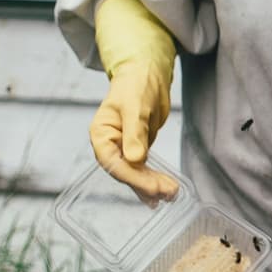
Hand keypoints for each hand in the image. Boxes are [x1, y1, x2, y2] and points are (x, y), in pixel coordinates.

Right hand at [89, 63, 178, 203]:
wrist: (146, 75)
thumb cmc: (136, 85)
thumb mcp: (136, 106)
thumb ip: (134, 132)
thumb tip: (135, 159)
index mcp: (101, 133)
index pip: (113, 162)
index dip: (132, 177)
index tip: (152, 187)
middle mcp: (109, 144)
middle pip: (125, 171)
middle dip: (146, 183)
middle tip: (167, 193)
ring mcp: (122, 148)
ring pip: (135, 173)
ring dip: (151, 185)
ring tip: (171, 196)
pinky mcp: (136, 149)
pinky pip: (143, 169)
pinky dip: (152, 179)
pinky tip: (162, 193)